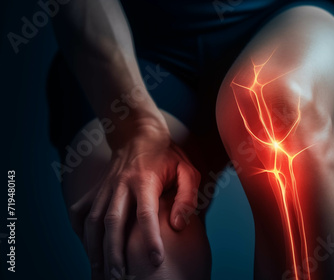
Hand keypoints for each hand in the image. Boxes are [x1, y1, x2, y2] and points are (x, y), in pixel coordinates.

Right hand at [69, 117, 200, 278]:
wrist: (138, 131)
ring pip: (93, 220)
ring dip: (94, 248)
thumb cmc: (168, 154)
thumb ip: (187, 197)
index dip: (151, 238)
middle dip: (114, 252)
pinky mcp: (96, 188)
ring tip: (100, 272)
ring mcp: (105, 187)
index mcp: (145, 180)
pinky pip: (80, 210)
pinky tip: (86, 246)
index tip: (155, 260)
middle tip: (119, 277)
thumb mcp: (187, 170)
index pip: (146, 213)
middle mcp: (121, 184)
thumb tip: (178, 225)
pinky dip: (79, 230)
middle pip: (113, 222)